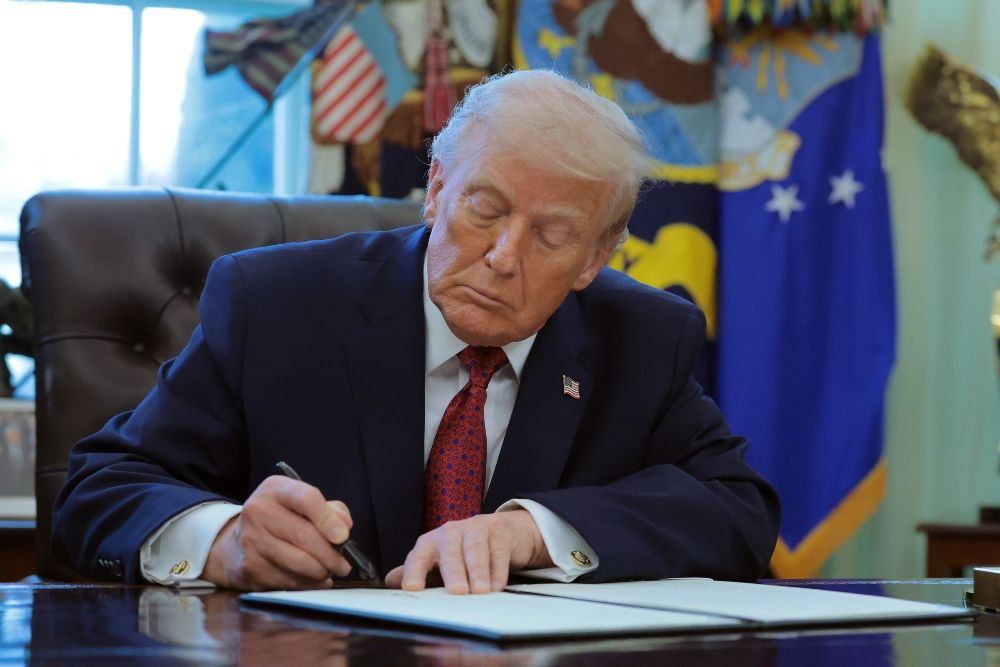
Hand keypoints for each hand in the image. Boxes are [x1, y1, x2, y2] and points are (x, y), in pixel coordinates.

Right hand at [202, 475, 353, 590]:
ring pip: (299, 563)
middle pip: (304, 535)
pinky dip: (307, 584)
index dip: (328, 519)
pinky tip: (311, 579)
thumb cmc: (279, 520)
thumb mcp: (301, 503)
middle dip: (332, 555)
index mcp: (276, 490)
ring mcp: (252, 541)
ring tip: (329, 570)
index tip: (343, 536)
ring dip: (322, 572)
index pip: (306, 499)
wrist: (236, 544)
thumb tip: (344, 528)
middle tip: (344, 564)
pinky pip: (289, 581)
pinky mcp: (250, 569)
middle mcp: (259, 512)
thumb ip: (330, 510)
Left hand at [384, 510, 552, 593]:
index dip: (414, 570)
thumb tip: (390, 582)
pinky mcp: (500, 532)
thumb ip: (419, 570)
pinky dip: (497, 570)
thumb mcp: (440, 560)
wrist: (503, 531)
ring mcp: (477, 529)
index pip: (419, 555)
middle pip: (450, 551)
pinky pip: (498, 551)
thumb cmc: (465, 550)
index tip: (411, 587)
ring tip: (479, 591)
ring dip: (478, 571)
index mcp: (432, 541)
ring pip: (475, 549)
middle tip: (456, 592)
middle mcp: (452, 532)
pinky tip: (496, 586)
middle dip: (453, 571)